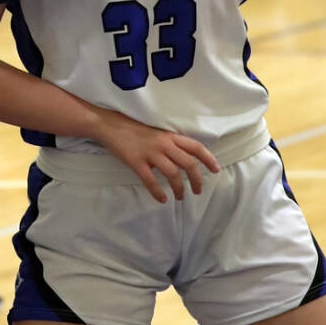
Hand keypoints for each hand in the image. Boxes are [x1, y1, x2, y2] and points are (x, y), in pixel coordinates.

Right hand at [96, 107, 219, 202]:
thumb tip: (184, 157)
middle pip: (188, 163)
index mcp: (169, 136)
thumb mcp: (156, 132)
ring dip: (179, 188)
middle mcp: (163, 144)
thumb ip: (169, 142)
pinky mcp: (136, 162)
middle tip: (197, 191)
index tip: (215, 170)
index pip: (195, 147)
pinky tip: (162, 199)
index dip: (208, 159)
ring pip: (172, 174)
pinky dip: (158, 192)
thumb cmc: (133, 129)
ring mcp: (149, 153)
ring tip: (179, 197)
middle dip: (197, 180)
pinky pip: (150, 181)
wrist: (110, 125)